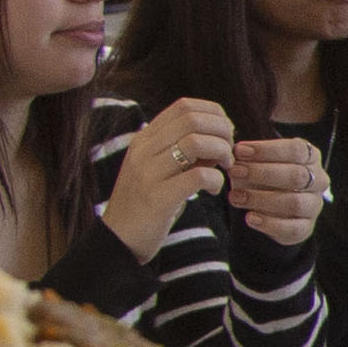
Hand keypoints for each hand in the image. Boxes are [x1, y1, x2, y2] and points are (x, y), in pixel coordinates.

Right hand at [97, 96, 235, 252]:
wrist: (118, 240)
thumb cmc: (148, 204)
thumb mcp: (160, 169)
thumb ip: (184, 150)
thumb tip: (221, 134)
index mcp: (144, 139)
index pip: (184, 106)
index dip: (214, 115)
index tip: (224, 135)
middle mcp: (143, 150)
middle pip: (193, 119)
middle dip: (222, 132)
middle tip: (229, 154)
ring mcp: (148, 172)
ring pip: (196, 142)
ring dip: (222, 153)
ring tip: (224, 169)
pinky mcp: (157, 198)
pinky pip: (198, 176)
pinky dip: (216, 180)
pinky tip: (214, 191)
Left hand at [222, 135, 328, 248]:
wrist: (270, 208)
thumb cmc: (263, 177)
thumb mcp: (257, 162)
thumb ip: (249, 158)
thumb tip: (233, 154)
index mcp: (310, 157)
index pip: (296, 150)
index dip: (267, 150)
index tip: (240, 151)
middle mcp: (318, 180)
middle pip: (296, 176)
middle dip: (262, 173)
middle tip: (235, 171)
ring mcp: (314, 205)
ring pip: (295, 203)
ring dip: (261, 199)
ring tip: (236, 196)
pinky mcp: (306, 228)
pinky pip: (292, 228)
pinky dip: (269, 224)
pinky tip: (250, 218)